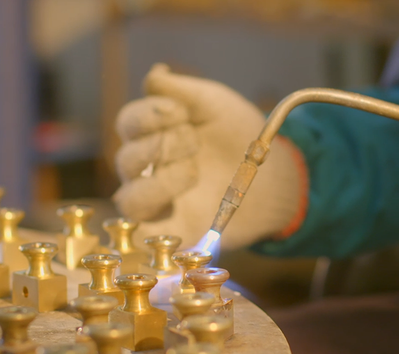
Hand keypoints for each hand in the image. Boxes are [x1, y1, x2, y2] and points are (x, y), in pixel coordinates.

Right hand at [114, 64, 304, 248]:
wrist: (274, 174)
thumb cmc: (240, 135)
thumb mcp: (214, 104)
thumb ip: (182, 90)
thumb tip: (154, 74)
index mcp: (154, 134)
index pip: (128, 123)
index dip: (149, 116)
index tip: (181, 113)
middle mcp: (148, 169)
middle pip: (125, 159)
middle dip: (162, 146)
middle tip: (195, 141)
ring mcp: (159, 202)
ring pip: (129, 199)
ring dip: (160, 182)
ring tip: (193, 172)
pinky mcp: (174, 229)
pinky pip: (146, 235)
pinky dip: (151, 227)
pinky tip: (179, 206)